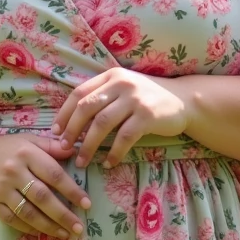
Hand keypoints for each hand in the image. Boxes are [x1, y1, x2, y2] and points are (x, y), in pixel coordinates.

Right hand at [0, 133, 88, 238]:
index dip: (72, 190)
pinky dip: (30, 228)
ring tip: (65, 235)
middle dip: (63, 214)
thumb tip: (75, 151)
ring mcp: (1, 189)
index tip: (86, 204)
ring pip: (28, 212)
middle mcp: (13, 171)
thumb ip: (51, 146)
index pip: (54, 174)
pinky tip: (43, 233)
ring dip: (49, 226)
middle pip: (43, 197)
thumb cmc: (6, 149)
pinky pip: (13, 220)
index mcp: (26, 153)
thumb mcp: (28, 141)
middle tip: (79, 228)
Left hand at [53, 67, 189, 168]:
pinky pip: (124, 137)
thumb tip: (71, 122)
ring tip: (82, 161)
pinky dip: (114, 152)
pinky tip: (109, 163)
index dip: (64, 113)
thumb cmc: (148, 98)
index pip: (79, 93)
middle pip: (87, 107)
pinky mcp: (148, 116)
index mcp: (111, 76)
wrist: (184, 100)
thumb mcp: (124, 89)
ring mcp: (135, 99)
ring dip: (89, 145)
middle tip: (64, 148)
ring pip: (102, 123)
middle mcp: (121, 83)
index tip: (55, 131)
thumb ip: (102, 97)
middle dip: (72, 130)